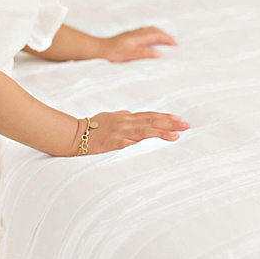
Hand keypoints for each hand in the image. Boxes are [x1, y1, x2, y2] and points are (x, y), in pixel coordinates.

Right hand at [71, 110, 188, 154]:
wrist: (73, 134)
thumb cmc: (90, 127)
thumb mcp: (107, 117)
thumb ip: (120, 116)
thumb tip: (130, 113)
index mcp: (124, 117)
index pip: (149, 115)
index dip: (165, 117)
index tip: (180, 119)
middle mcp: (124, 122)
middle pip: (151, 121)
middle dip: (169, 123)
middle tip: (186, 125)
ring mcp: (119, 132)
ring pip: (144, 131)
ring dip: (161, 133)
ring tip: (176, 136)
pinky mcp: (113, 143)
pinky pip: (130, 143)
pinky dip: (142, 143)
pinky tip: (154, 145)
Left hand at [98, 25, 174, 61]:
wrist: (95, 49)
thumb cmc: (111, 53)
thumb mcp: (129, 55)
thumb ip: (144, 54)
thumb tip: (159, 54)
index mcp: (137, 36)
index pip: (157, 35)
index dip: (168, 39)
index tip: (176, 46)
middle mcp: (134, 33)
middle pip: (154, 30)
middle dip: (165, 35)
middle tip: (173, 44)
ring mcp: (130, 35)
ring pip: (148, 31)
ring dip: (158, 35)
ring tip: (164, 43)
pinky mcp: (125, 38)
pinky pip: (142, 34)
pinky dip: (150, 37)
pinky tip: (148, 44)